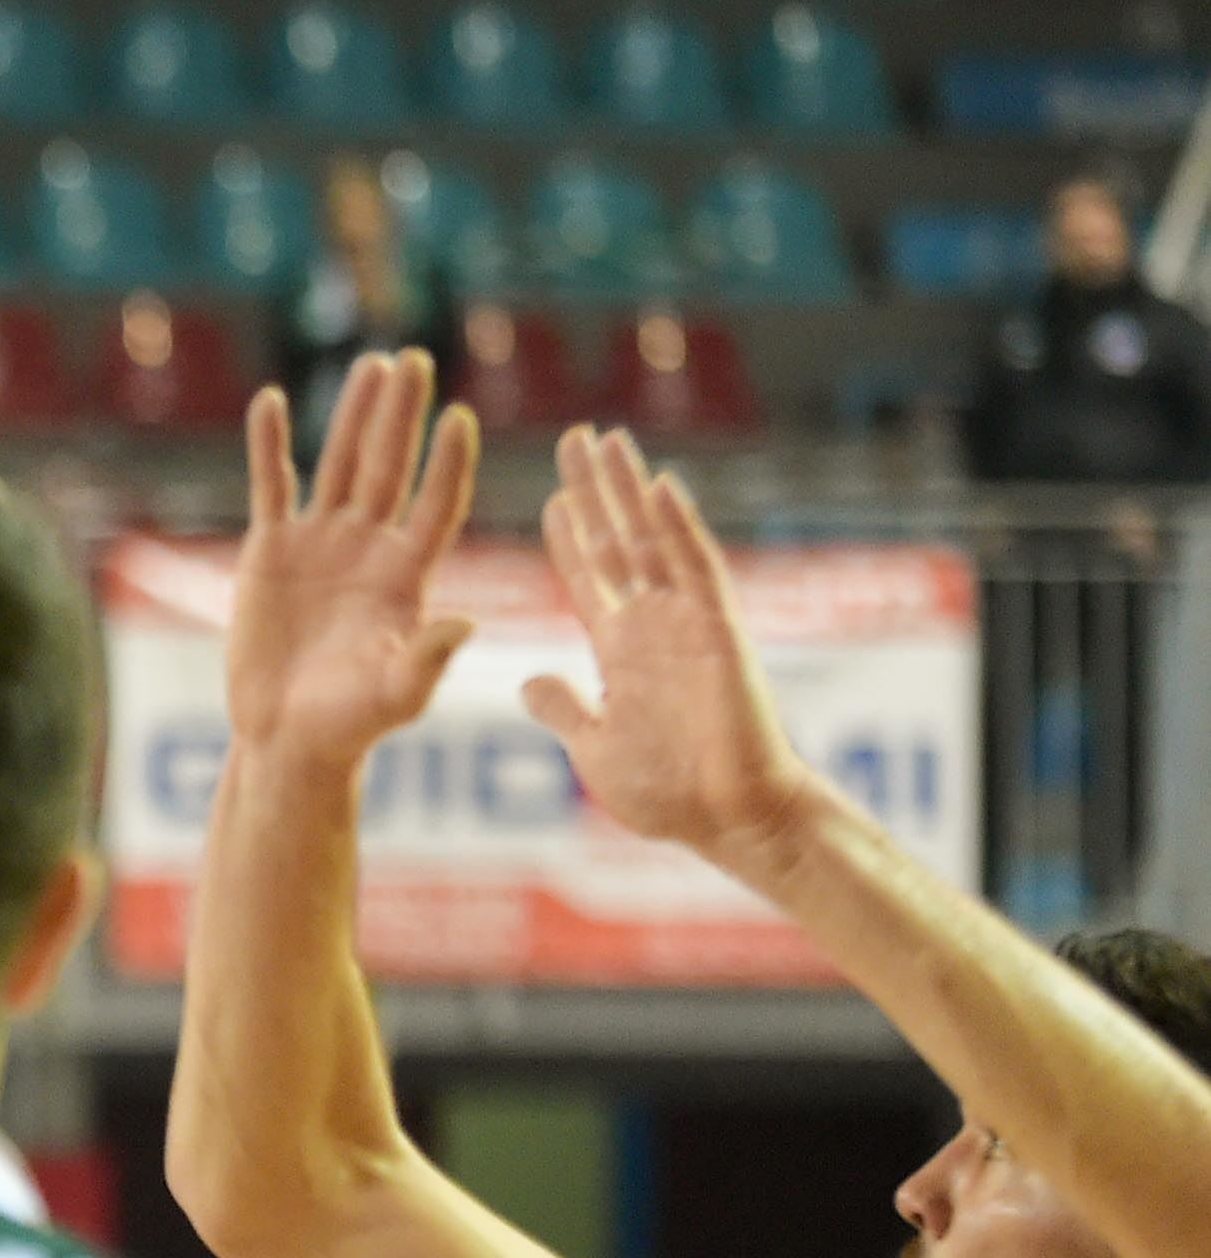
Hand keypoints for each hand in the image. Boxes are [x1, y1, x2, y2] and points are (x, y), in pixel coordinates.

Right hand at [226, 352, 479, 762]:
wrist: (288, 736)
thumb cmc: (352, 724)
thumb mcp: (397, 694)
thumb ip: (427, 657)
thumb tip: (466, 623)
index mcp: (407, 576)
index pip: (435, 504)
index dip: (447, 463)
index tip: (461, 416)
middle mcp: (368, 548)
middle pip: (391, 467)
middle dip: (402, 414)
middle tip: (415, 358)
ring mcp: (320, 544)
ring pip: (340, 463)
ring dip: (354, 413)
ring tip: (372, 363)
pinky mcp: (270, 550)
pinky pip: (271, 484)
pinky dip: (268, 444)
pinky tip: (271, 400)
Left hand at [522, 425, 819, 871]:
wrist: (730, 821)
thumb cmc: (671, 796)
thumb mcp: (594, 747)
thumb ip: (564, 709)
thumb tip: (527, 681)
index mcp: (620, 650)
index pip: (589, 577)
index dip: (570, 535)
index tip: (552, 494)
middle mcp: (653, 625)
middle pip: (618, 540)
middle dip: (594, 491)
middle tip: (575, 435)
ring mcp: (687, 622)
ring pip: (653, 539)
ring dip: (628, 489)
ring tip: (605, 438)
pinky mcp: (719, 630)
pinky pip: (696, 568)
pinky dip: (677, 526)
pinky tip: (657, 484)